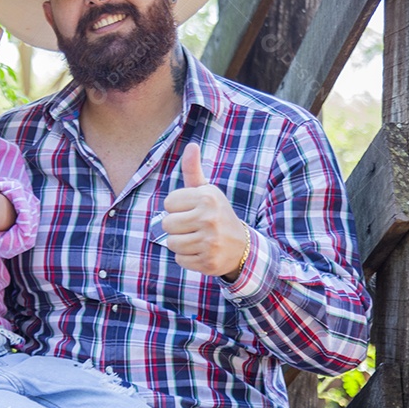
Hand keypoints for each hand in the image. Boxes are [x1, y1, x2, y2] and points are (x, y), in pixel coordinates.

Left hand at [162, 143, 248, 278]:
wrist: (242, 247)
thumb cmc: (215, 214)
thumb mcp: (206, 191)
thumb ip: (193, 170)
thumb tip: (191, 145)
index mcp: (207, 197)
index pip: (168, 202)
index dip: (177, 207)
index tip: (192, 210)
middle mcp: (210, 218)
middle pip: (167, 224)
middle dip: (176, 226)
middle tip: (193, 227)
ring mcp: (210, 242)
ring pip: (172, 243)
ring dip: (181, 243)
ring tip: (197, 239)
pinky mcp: (208, 262)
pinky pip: (180, 260)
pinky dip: (187, 258)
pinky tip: (201, 252)